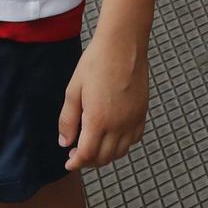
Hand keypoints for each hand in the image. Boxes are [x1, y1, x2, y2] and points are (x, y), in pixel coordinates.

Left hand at [59, 29, 148, 170]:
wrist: (123, 45)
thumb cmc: (96, 62)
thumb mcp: (74, 89)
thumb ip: (68, 119)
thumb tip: (65, 142)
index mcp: (98, 120)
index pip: (87, 155)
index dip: (76, 163)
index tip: (69, 163)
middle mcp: (118, 125)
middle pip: (105, 157)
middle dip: (89, 161)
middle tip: (78, 155)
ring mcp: (133, 120)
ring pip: (121, 151)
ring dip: (106, 155)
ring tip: (94, 147)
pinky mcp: (142, 113)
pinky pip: (134, 139)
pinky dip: (123, 145)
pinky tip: (114, 137)